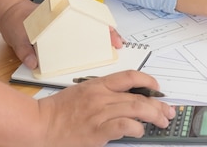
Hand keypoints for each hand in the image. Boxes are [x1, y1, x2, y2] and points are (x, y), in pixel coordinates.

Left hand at [0, 0, 124, 69]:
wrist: (11, 13)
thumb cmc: (17, 22)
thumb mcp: (17, 36)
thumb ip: (24, 50)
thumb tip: (34, 63)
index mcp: (60, 15)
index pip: (86, 16)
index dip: (101, 23)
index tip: (110, 31)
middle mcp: (68, 16)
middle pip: (95, 20)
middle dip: (109, 31)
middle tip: (118, 44)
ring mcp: (68, 22)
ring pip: (92, 25)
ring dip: (104, 35)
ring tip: (115, 47)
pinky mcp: (65, 31)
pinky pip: (83, 33)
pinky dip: (93, 39)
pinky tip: (100, 49)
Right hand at [37, 71, 174, 146]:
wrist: (38, 124)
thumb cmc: (58, 111)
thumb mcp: (82, 92)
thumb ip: (104, 93)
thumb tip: (128, 99)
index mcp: (98, 85)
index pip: (130, 76)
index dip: (148, 80)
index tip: (157, 88)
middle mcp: (102, 96)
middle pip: (139, 96)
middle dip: (158, 105)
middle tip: (168, 111)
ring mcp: (100, 113)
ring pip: (137, 109)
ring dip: (154, 116)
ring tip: (162, 121)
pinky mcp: (98, 130)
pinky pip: (125, 125)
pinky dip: (136, 128)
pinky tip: (140, 131)